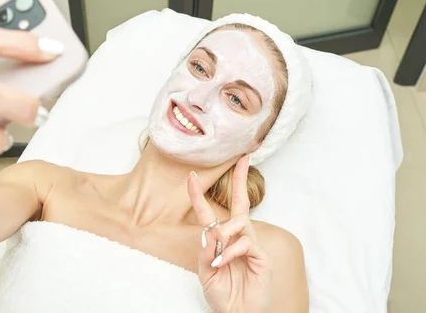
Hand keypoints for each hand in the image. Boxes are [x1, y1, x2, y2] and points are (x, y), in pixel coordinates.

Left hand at [188, 156, 271, 312]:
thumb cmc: (222, 294)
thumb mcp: (206, 272)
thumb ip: (206, 252)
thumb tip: (209, 231)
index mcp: (219, 240)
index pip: (209, 212)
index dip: (198, 195)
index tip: (191, 176)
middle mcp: (235, 238)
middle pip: (239, 203)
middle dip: (241, 180)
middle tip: (243, 158)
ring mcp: (250, 245)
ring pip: (239, 223)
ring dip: (225, 237)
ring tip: (219, 260)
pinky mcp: (261, 256)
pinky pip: (246, 243)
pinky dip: (232, 252)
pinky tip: (224, 264)